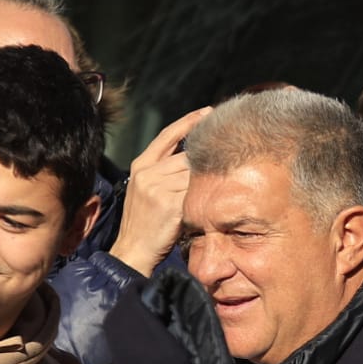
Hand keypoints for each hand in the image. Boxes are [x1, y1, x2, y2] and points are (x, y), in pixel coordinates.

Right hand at [109, 108, 211, 275]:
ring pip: (194, 174)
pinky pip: (196, 193)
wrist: (133, 251)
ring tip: (221, 185)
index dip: (189, 122)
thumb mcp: (146, 189)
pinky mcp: (170, 205)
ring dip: (207, 182)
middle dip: (205, 160)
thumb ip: (163, 171)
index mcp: (141, 166)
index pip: (168, 135)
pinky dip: (207, 196)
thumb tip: (191, 154)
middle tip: (228, 152)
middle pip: (187, 156)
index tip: (208, 112)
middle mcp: (148, 173)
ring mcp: (158, 188)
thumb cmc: (144, 223)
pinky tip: (216, 200)